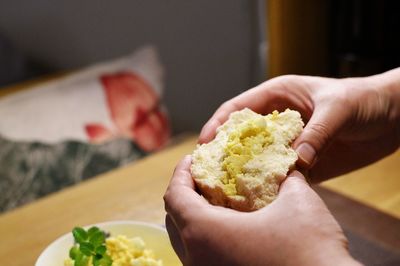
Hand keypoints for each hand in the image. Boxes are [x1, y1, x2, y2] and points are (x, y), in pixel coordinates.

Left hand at [164, 156, 359, 265]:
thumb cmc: (310, 250)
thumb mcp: (299, 201)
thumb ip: (286, 177)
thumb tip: (286, 165)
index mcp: (203, 233)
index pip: (174, 196)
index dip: (181, 173)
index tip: (193, 158)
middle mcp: (196, 259)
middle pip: (175, 219)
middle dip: (186, 193)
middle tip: (203, 176)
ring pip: (187, 241)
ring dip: (196, 216)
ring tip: (216, 199)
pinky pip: (202, 256)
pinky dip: (208, 237)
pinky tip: (231, 227)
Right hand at [199, 69, 399, 181]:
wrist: (392, 117)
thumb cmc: (364, 99)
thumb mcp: (338, 108)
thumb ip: (316, 133)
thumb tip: (297, 162)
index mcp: (277, 96)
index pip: (238, 108)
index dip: (217, 124)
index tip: (205, 144)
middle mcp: (277, 121)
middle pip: (241, 137)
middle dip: (225, 152)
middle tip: (209, 171)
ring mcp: (289, 143)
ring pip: (258, 158)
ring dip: (245, 172)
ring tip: (228, 189)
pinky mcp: (303, 163)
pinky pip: (281, 175)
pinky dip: (270, 185)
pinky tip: (259, 198)